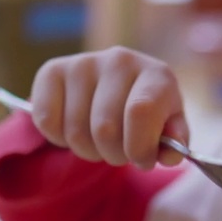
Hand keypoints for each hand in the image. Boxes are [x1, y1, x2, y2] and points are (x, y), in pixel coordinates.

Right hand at [29, 47, 189, 168]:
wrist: (118, 89)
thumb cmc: (148, 115)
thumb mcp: (168, 129)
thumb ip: (175, 143)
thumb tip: (170, 153)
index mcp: (156, 74)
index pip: (140, 113)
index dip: (139, 148)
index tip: (142, 160)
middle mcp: (120, 60)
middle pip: (105, 129)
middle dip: (113, 154)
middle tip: (119, 151)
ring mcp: (84, 62)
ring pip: (76, 131)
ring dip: (87, 150)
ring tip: (99, 141)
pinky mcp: (53, 70)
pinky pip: (47, 121)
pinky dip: (59, 138)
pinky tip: (75, 127)